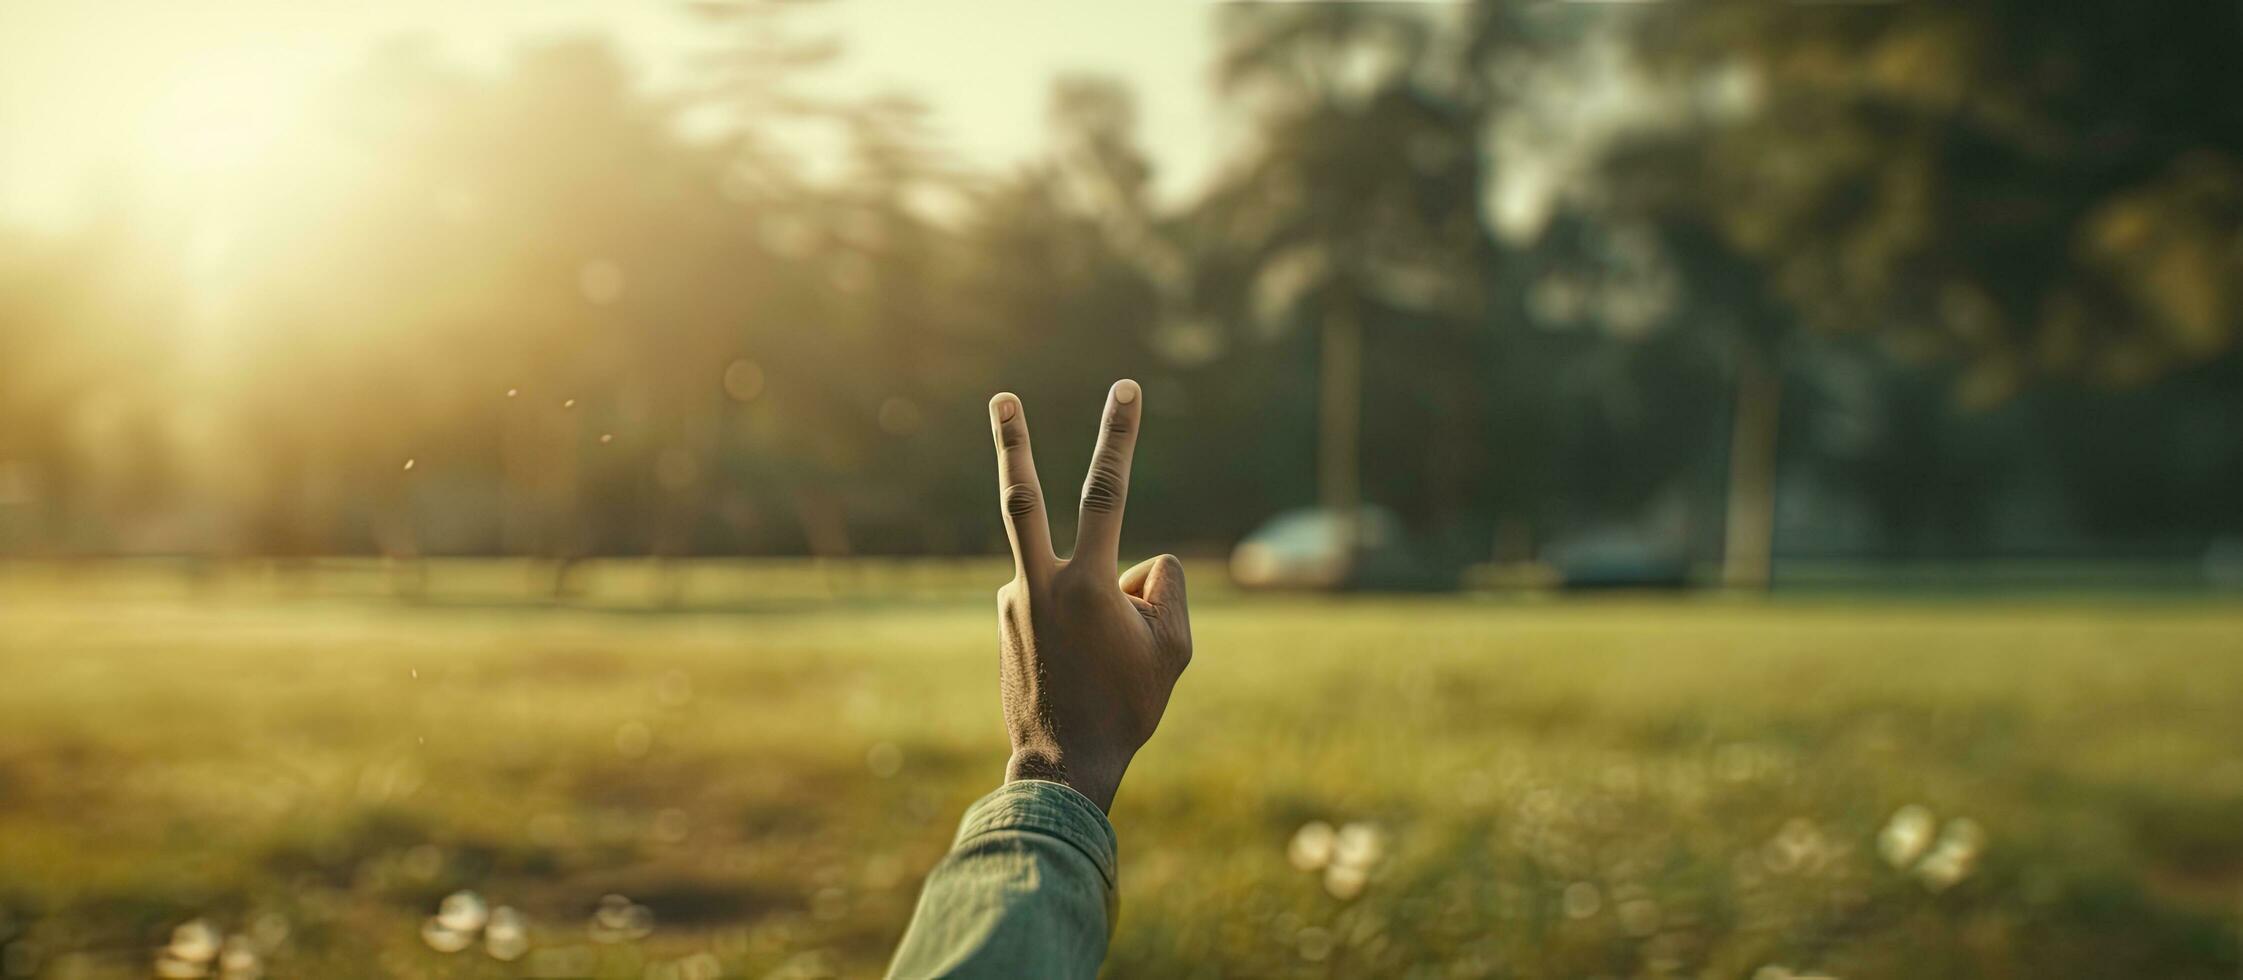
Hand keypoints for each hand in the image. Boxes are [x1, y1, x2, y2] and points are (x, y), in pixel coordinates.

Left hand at [987, 379, 1191, 810]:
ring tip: (1104, 663)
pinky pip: (1061, 600)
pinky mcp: (1006, 620)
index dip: (1117, 436)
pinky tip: (1081, 670)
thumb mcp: (1175, 647)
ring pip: (1074, 573)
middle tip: (1001, 396)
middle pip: (1022, 496)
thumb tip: (1134, 564)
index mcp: (1085, 584)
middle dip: (1012, 442)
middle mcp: (1039, 584)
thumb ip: (1163, 586)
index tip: (1123, 388)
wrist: (1062, 768)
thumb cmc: (1127, 708)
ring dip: (1105, 606)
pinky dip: (1084, 623)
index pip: (1105, 492)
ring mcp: (1014, 602)